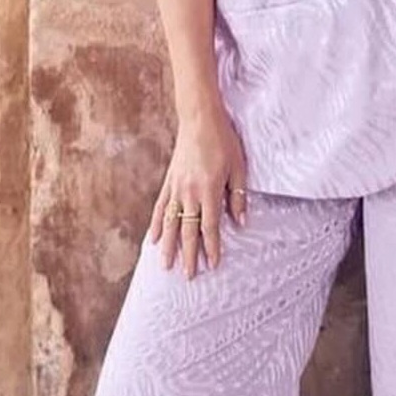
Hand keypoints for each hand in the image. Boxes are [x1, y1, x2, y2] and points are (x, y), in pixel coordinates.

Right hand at [149, 98, 247, 275]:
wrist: (199, 119)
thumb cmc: (223, 141)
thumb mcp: (238, 167)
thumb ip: (238, 196)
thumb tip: (241, 222)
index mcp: (209, 190)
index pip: (210, 226)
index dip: (212, 247)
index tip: (213, 264)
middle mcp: (189, 192)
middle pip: (189, 230)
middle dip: (189, 255)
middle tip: (188, 276)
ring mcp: (176, 188)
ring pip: (171, 223)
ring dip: (169, 246)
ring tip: (166, 266)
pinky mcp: (169, 181)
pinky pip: (161, 208)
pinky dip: (157, 225)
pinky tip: (153, 239)